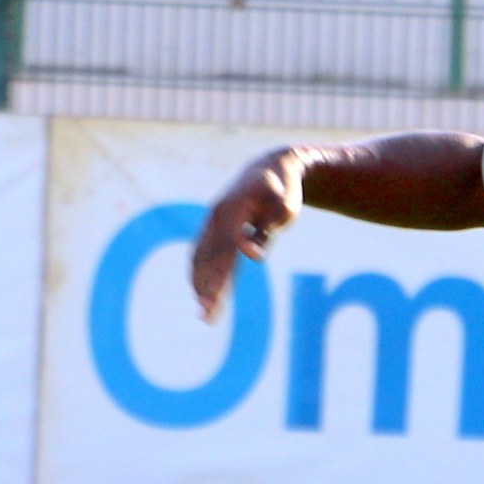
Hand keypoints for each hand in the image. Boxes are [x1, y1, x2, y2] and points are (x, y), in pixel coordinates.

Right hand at [191, 147, 311, 322]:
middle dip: (208, 286)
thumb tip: (253, 256)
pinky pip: (201, 254)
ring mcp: (212, 222)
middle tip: (207, 315)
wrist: (270, 168)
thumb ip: (269, 228)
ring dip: (200, 285)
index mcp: (235, 209)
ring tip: (204, 314)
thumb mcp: (285, 206)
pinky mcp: (212, 228)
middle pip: (211, 256)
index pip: (228, 244)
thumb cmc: (283, 190)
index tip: (219, 297)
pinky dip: (198, 274)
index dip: (222, 271)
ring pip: (202, 258)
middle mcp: (217, 216)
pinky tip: (199, 294)